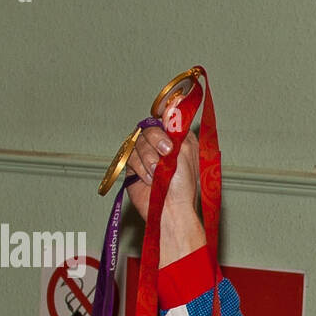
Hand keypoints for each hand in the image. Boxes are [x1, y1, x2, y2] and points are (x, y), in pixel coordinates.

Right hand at [123, 103, 205, 265]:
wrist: (169, 209)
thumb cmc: (183, 185)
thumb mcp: (186, 151)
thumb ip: (176, 128)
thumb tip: (172, 105)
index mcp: (179, 139)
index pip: (165, 119)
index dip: (164, 123)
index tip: (167, 130)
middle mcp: (163, 145)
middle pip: (149, 129)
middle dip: (155, 142)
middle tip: (165, 155)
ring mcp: (148, 156)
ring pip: (137, 142)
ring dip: (148, 159)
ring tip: (157, 175)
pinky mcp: (134, 167)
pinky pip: (129, 157)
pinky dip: (140, 168)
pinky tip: (149, 180)